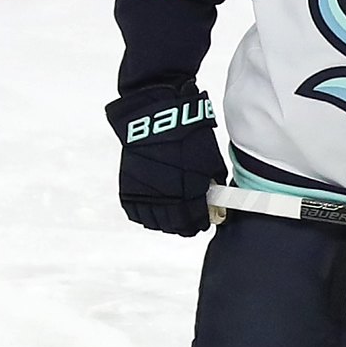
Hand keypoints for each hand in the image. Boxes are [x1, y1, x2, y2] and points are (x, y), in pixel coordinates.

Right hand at [105, 82, 227, 235]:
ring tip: (171, 214)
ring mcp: (146, 197)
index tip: (203, 220)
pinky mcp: (129, 190)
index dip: (201, 222)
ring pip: (155, 223)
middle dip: (185, 225)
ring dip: (165, 222)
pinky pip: (136, 213)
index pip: (197, 222)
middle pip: (175, 226)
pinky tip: (153, 207)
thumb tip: (216, 194)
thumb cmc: (186, 136)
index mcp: (189, 195)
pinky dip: (145, 214)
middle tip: (188, 220)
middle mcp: (167, 200)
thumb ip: (212, 182)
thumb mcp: (210, 159)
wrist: (154, 119)